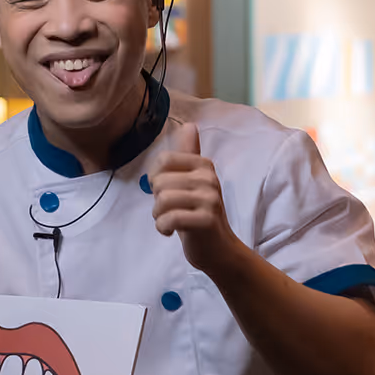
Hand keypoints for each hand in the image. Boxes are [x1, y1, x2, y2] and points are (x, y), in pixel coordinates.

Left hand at [149, 121, 243, 275]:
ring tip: (170, 221)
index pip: (163, 160)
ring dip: (159, 216)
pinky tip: (171, 231)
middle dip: (157, 201)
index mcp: (203, 165)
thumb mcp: (193, 182)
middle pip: (159, 182)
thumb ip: (188, 155)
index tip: (165, 191)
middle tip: (171, 210)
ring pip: (162, 201)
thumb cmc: (198, 213)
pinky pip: (169, 218)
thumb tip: (189, 125)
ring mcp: (210, 198)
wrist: (219, 249)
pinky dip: (163, 228)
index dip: (155, 178)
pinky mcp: (206, 219)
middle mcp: (209, 178)